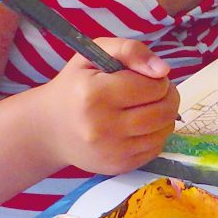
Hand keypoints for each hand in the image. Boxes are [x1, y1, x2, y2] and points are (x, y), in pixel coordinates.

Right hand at [42, 39, 178, 175]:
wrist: (50, 128)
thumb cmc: (75, 85)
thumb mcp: (95, 54)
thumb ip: (130, 50)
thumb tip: (163, 70)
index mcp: (94, 94)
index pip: (152, 87)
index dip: (157, 78)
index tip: (146, 77)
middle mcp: (102, 126)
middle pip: (163, 111)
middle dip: (168, 96)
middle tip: (155, 91)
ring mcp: (110, 151)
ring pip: (163, 131)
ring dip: (165, 116)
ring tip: (147, 107)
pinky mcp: (118, 167)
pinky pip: (155, 149)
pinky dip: (155, 135)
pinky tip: (139, 126)